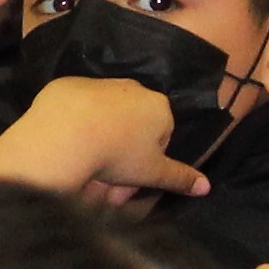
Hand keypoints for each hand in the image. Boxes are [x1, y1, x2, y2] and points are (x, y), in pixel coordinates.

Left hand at [0, 77, 205, 203]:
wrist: (62, 135)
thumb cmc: (116, 154)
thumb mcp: (153, 172)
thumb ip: (181, 177)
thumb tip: (207, 186)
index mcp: (157, 105)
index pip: (160, 136)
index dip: (146, 160)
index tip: (131, 176)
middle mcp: (131, 87)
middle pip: (130, 127)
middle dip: (120, 156)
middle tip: (105, 183)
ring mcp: (98, 82)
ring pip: (105, 117)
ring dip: (99, 140)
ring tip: (83, 165)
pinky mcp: (68, 84)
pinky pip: (77, 108)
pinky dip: (75, 124)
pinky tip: (66, 141)